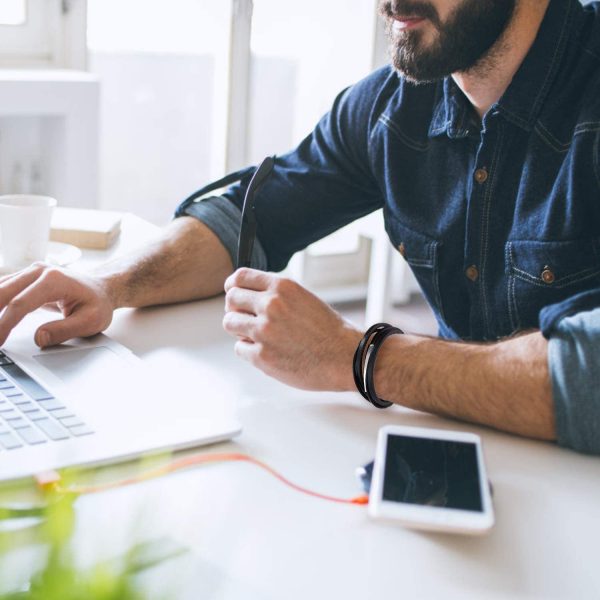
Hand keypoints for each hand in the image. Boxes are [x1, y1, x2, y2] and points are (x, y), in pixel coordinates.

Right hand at [0, 263, 114, 347]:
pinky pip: (2, 289)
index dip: (5, 325)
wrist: (102, 289)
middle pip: (3, 292)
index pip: (20, 304)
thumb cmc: (98, 303)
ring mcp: (30, 272)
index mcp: (55, 280)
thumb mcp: (91, 321)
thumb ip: (65, 330)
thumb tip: (38, 338)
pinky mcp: (25, 278)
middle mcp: (39, 271)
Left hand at [223, 268, 361, 390]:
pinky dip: (249, 350)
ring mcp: (264, 331)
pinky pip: (239, 348)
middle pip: (231, 299)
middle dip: (235, 308)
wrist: (344, 357)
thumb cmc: (328, 331)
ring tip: (257, 335)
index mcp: (282, 287)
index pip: (241, 277)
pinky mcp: (261, 356)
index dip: (233, 285)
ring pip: (230, 323)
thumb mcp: (303, 298)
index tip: (232, 291)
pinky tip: (267, 351)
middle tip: (244, 317)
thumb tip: (248, 294)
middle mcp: (270, 305)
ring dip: (239, 329)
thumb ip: (276, 294)